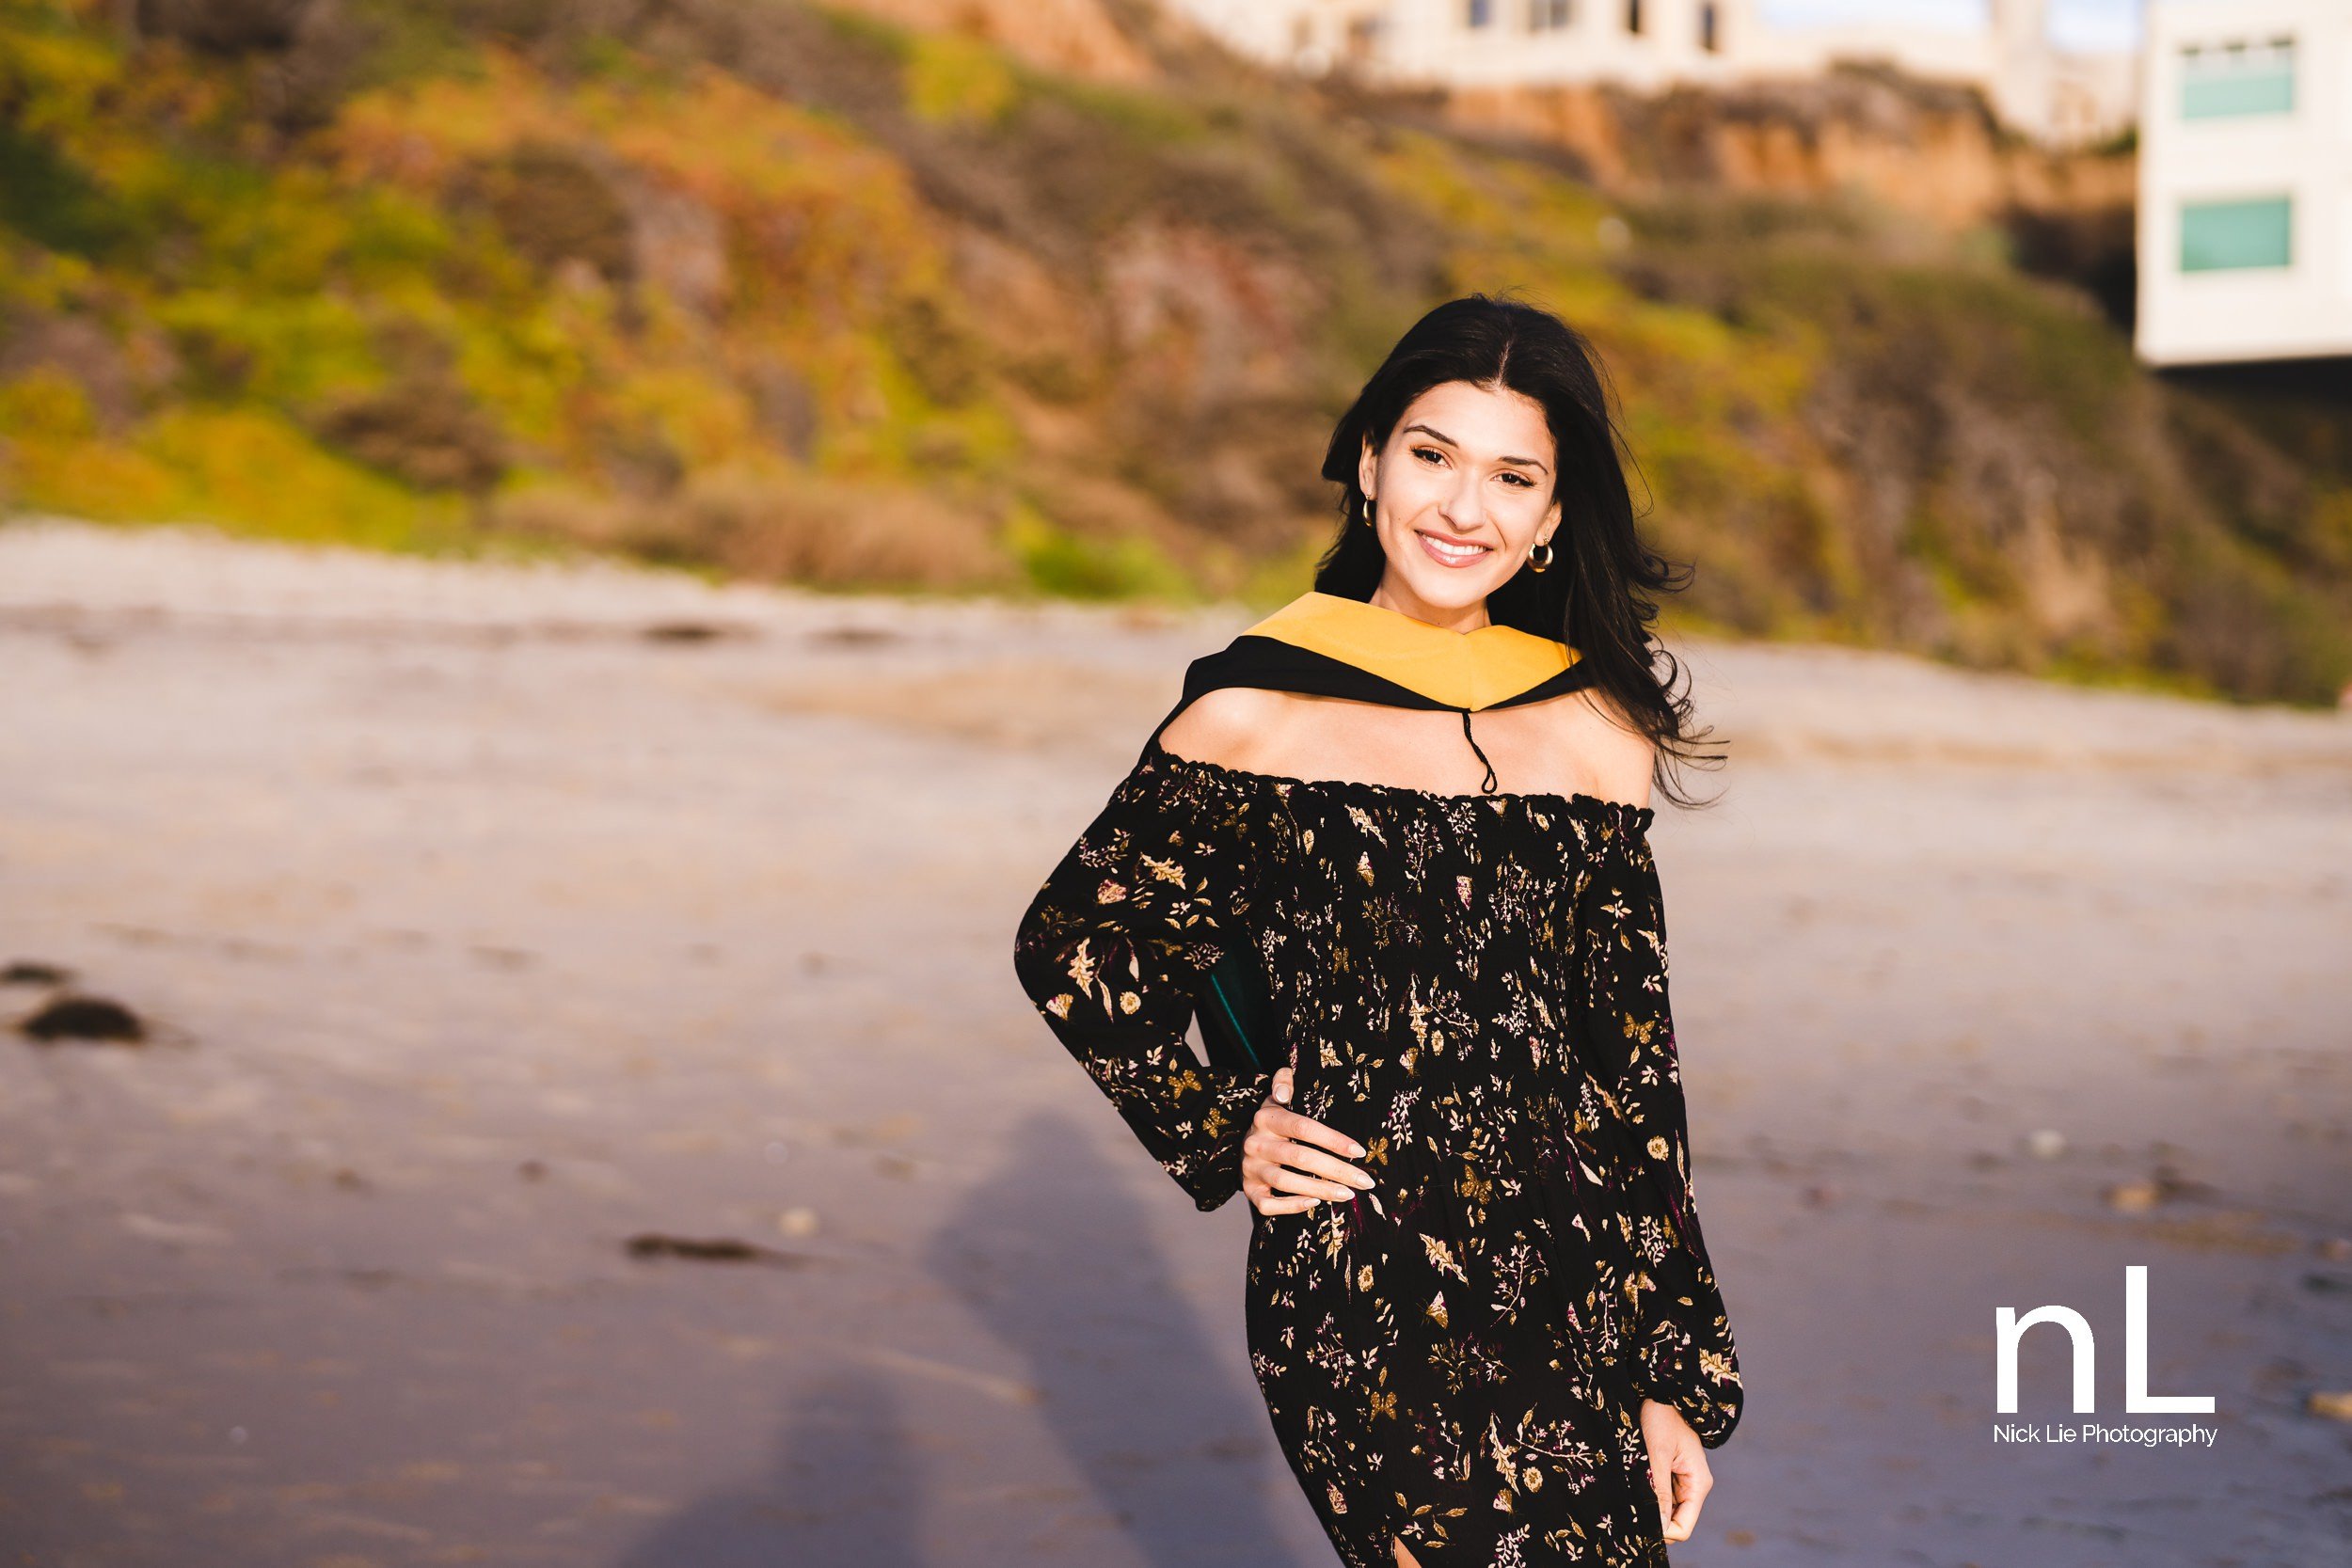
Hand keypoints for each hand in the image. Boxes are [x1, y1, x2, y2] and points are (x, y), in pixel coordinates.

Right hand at [1241, 1066, 1374, 1215]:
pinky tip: (1314, 1202)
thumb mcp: (1277, 1096)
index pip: (1303, 1128)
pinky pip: (1267, 1204)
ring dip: (1321, 1190)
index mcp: (1266, 1118)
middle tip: (1365, 1182)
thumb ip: (1283, 1082)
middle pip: (1300, 1158)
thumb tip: (1282, 1092)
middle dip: (1337, 1171)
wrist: (1244, 1142)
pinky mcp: (1249, 1189)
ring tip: (1348, 1194)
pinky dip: (1291, 1206)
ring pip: (1286, 1182)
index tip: (1359, 1152)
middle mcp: (1255, 1143)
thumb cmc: (1275, 1121)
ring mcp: (1250, 1168)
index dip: (1333, 1140)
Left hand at [1639, 1397, 1711, 1544]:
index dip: (1661, 1531)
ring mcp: (1683, 1480)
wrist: (1663, 1390)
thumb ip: (1658, 1491)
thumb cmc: (1661, 1416)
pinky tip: (1634, 1481)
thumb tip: (1658, 1528)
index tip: (1637, 1521)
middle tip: (1629, 1504)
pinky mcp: (1672, 1472)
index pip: (1682, 1528)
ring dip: (1649, 1505)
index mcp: (1698, 1484)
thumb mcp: (1656, 1453)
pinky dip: (1648, 1493)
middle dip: (1653, 1518)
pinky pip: (1660, 1494)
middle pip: (1674, 1521)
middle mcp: (1693, 1486)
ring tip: (1631, 1488)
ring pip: (1665, 1509)